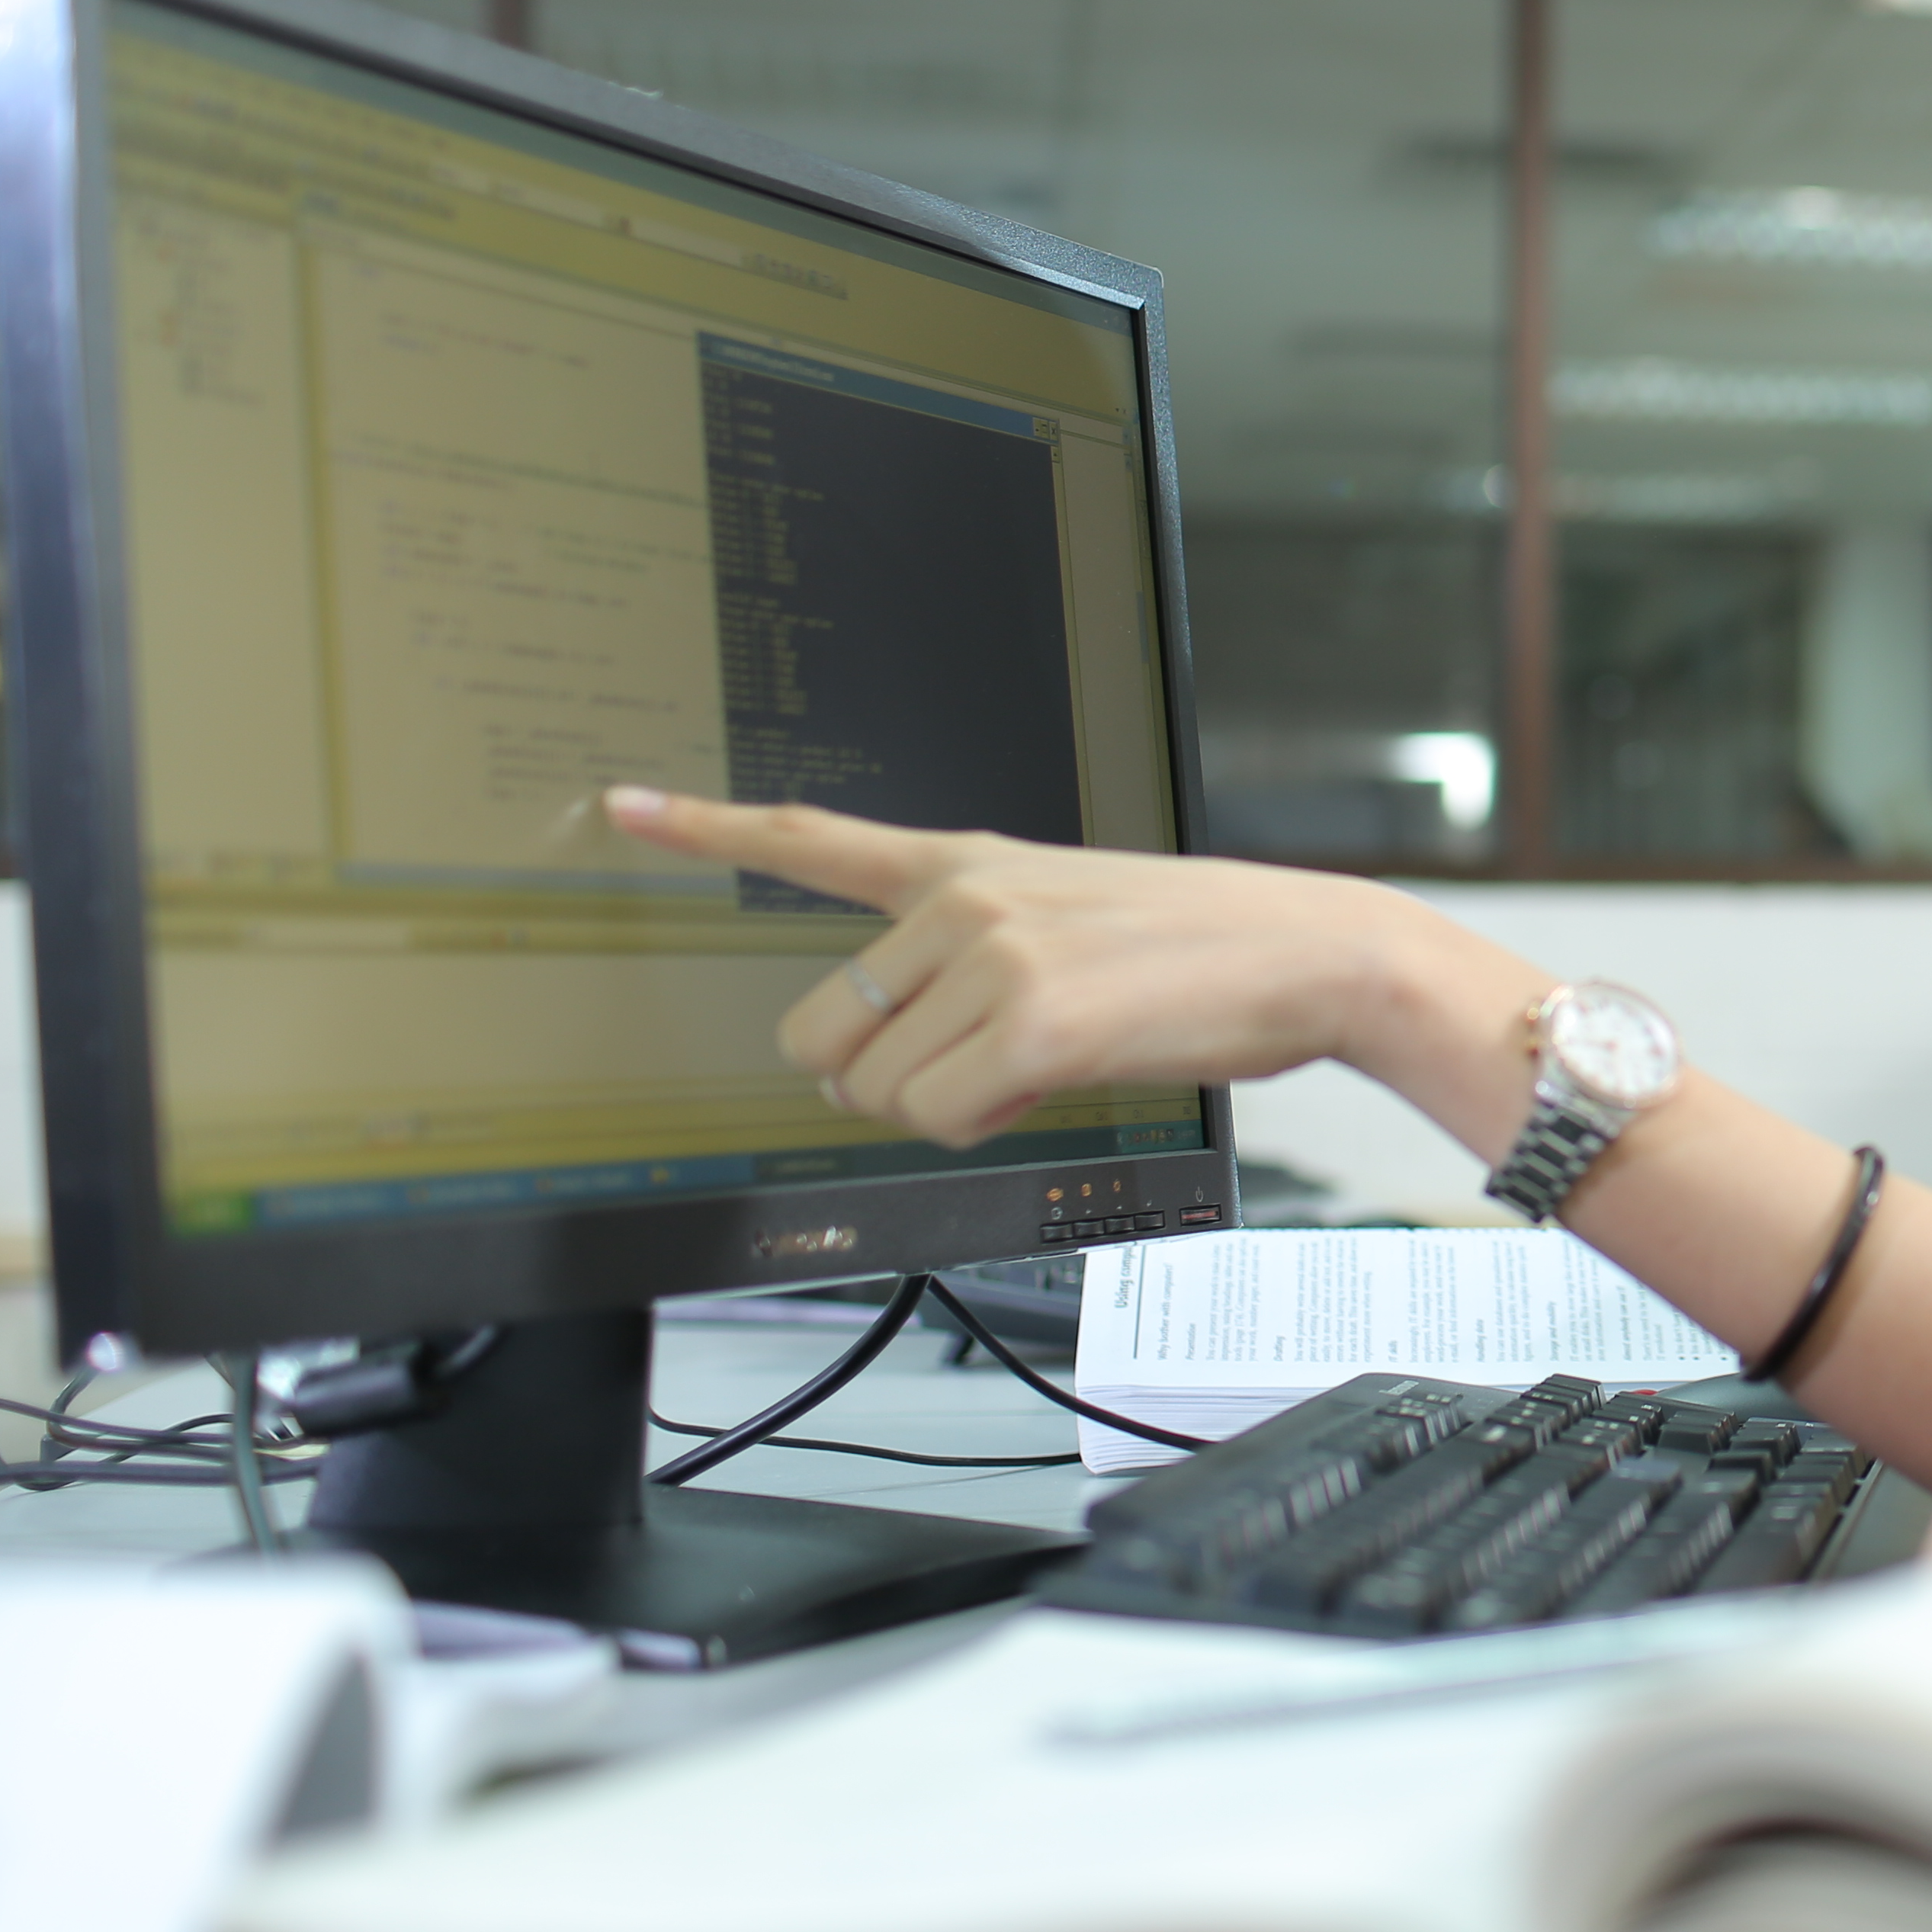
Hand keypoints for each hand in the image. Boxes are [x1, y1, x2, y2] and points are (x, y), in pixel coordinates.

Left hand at [601, 786, 1421, 1145]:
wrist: (1308, 952)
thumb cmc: (1200, 949)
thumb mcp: (1068, 920)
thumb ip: (964, 964)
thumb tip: (892, 1063)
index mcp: (969, 863)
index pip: (815, 838)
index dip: (706, 827)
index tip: (623, 806)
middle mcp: (964, 900)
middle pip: (822, 1032)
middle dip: (882, 1075)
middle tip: (976, 1064)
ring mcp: (995, 957)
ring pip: (876, 1090)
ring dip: (945, 1106)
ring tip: (1041, 1062)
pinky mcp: (1031, 1025)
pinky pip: (939, 1118)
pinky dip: (986, 1125)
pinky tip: (1055, 1082)